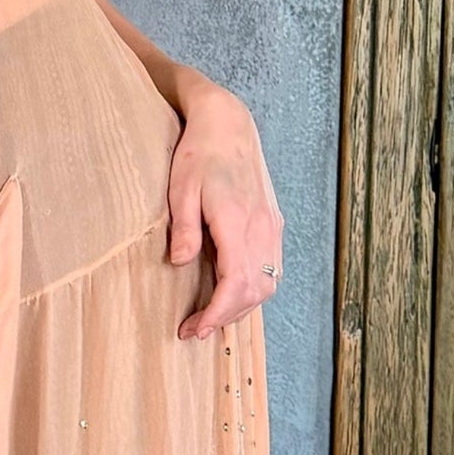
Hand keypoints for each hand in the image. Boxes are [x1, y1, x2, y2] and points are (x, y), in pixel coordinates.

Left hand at [165, 81, 283, 340]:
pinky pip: (272, 268)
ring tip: (212, 317)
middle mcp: (261, 227)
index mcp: (237, 220)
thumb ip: (184, 228)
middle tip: (195, 330)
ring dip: (243, 307)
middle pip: (255, 290)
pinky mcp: (273, 223)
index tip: (195, 329)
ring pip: (268, 283)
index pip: (235, 282)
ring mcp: (271, 226)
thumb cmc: (199, 153)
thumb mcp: (180, 188)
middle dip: (226, 317)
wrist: (228, 124)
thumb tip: (179, 263)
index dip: (217, 312)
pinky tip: (233, 294)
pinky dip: (255, 290)